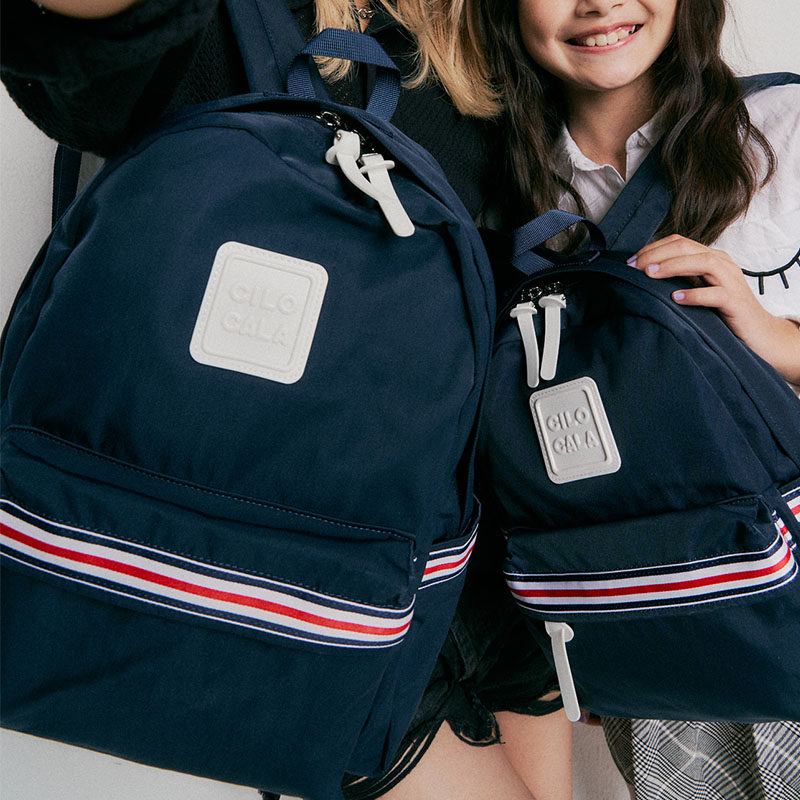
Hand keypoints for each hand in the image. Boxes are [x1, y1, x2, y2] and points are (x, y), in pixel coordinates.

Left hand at [629, 235, 799, 385]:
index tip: (630, 262)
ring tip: (650, 275)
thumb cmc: (721, 313)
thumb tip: (642, 277)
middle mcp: (722, 264)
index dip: (653, 248)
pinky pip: (716, 294)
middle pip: (688, 248)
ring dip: (674, 266)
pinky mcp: (736, 302)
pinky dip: (695, 294)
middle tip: (634, 267)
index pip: (679, 242)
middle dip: (657, 255)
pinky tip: (676, 298)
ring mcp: (731, 281)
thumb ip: (678, 280)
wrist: (757, 333)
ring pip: (704, 263)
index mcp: (710, 258)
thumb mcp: (696, 290)